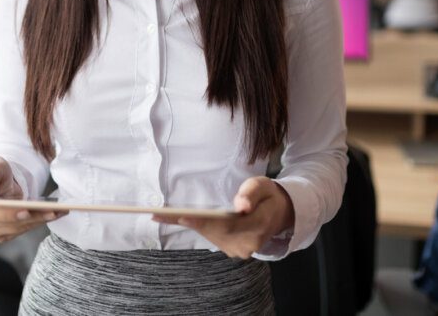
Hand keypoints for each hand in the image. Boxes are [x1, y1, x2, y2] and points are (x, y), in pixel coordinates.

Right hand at [0, 156, 62, 242]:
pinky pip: (21, 231)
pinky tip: (53, 214)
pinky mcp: (1, 234)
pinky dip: (37, 223)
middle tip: (51, 211)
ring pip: (16, 229)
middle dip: (30, 218)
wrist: (1, 181)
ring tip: (57, 211)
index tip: (26, 211)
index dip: (7, 214)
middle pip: (6, 224)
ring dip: (38, 221)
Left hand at [152, 177, 294, 258]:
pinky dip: (195, 227)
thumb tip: (241, 206)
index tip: (182, 217)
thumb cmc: (269, 195)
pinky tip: (176, 220)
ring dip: (187, 225)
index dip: (203, 222)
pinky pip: (211, 236)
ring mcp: (239, 250)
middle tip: (157, 215)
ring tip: (160, 216)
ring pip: (209, 235)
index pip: (225, 226)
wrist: (280, 213)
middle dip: (186, 222)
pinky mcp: (232, 249)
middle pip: (212, 232)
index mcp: (256, 228)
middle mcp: (246, 245)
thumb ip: (251, 194)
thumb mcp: (264, 186)